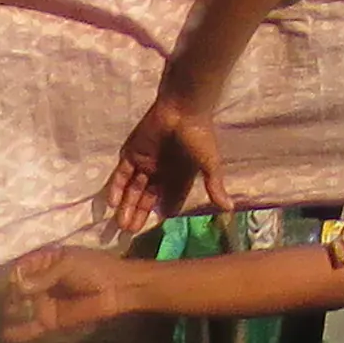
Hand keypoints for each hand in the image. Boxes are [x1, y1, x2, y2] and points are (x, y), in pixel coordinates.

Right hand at [0, 249, 138, 342]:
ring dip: (13, 310)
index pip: (21, 267)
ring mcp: (44, 302)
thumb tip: (18, 285)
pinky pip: (32, 326)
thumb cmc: (94, 268)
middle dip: (11, 293)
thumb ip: (44, 276)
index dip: (13, 274)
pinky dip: (19, 332)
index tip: (11, 280)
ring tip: (11, 312)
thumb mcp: (68, 264)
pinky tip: (5, 335)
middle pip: (18, 288)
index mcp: (46, 261)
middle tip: (13, 298)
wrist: (116, 289)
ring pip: (21, 307)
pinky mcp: (50, 320)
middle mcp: (41, 282)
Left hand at [98, 90, 228, 239]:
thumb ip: (215, 186)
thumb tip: (230, 209)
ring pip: (133, 189)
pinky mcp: (132, 153)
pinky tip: (112, 203)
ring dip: (126, 206)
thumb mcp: (209, 163)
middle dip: (139, 215)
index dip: (163, 213)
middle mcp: (161, 171)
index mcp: (179, 175)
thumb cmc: (199, 136)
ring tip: (120, 226)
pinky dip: (116, 188)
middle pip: (147, 198)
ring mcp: (145, 162)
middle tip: (129, 234)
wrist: (183, 108)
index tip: (157, 231)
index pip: (169, 199)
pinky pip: (121, 174)